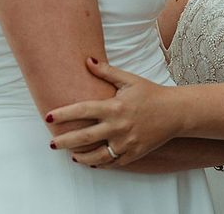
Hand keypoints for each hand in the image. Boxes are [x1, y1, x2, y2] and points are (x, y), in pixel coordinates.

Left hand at [47, 58, 181, 167]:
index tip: (48, 116)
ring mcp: (126, 143)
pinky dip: (98, 163)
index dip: (63, 114)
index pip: (82, 110)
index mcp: (114, 107)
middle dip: (64, 141)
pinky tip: (90, 160)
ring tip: (70, 154)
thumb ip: (107, 72)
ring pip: (96, 156)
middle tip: (52, 142)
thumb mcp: (129, 79)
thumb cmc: (151, 93)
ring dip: (79, 157)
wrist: (175, 112)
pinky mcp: (133, 154)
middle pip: (84, 138)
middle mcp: (118, 127)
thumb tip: (87, 60)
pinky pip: (111, 163)